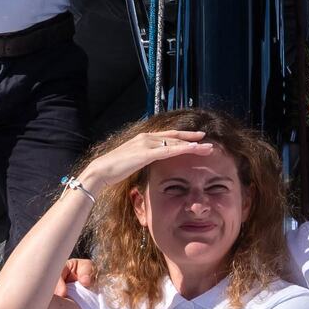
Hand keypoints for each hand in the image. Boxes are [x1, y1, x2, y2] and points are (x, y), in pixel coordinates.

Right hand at [70, 127, 217, 204]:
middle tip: (208, 142)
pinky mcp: (147, 153)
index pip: (168, 137)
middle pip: (175, 137)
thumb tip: (149, 163)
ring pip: (176, 142)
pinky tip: (195, 149)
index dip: (184, 137)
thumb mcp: (132, 162)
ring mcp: (147, 144)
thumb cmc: (113, 169)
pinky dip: (184, 149)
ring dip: (193, 145)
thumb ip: (142, 159)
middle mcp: (147, 138)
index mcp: (144, 139)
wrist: (100, 171)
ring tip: (208, 147)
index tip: (197, 139)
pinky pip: (170, 150)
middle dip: (193, 139)